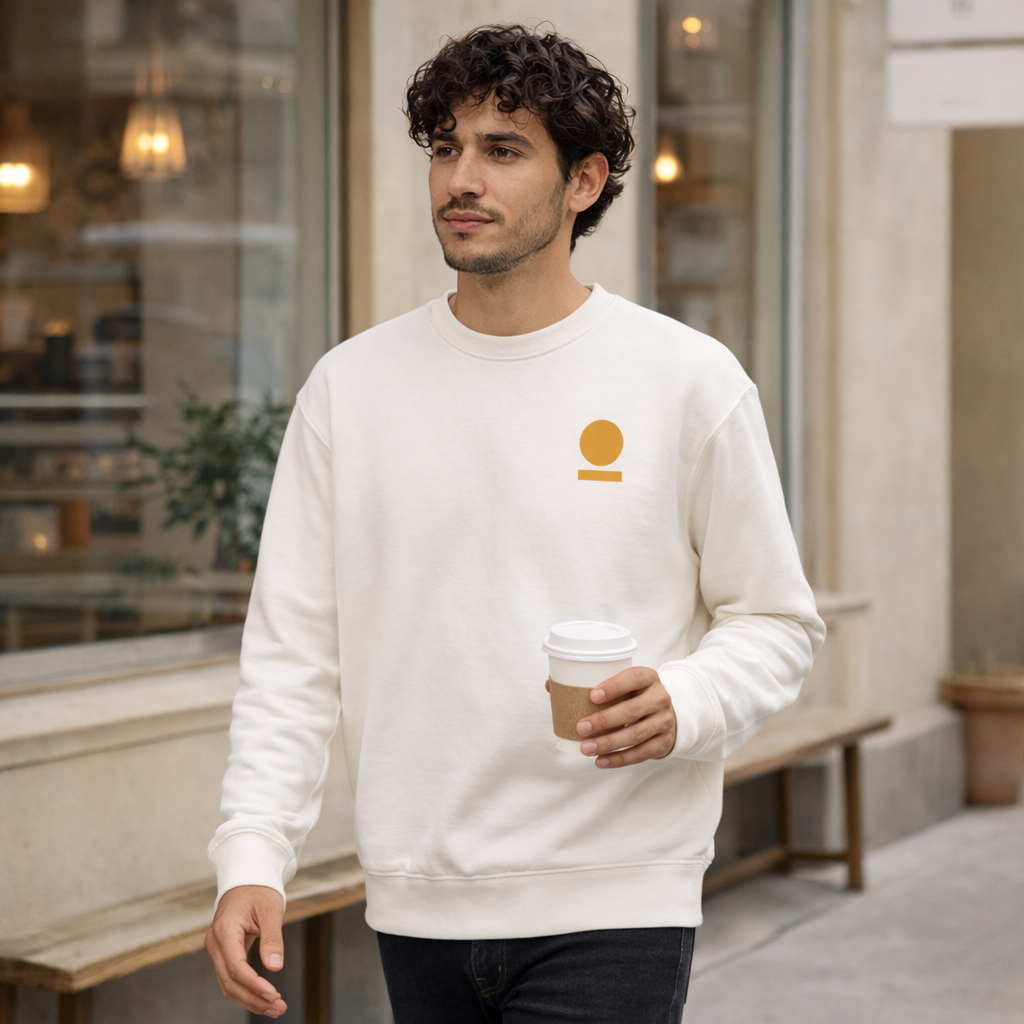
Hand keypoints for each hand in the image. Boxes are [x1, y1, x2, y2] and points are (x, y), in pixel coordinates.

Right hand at [205, 885, 287, 1016]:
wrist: (247, 878)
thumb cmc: (259, 890)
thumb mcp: (271, 910)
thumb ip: (272, 939)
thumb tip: (275, 967)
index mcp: (225, 930)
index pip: (236, 967)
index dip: (254, 984)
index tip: (273, 995)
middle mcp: (215, 942)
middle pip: (229, 981)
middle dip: (253, 998)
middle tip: (278, 1008)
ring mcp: (217, 948)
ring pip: (228, 984)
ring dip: (250, 999)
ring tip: (274, 1008)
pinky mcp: (223, 952)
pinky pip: (230, 977)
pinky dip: (246, 990)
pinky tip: (263, 997)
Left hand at [576, 666, 676, 766]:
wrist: (666, 714)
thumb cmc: (635, 696)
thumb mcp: (625, 684)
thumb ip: (595, 684)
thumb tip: (553, 686)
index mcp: (648, 678)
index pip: (634, 678)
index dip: (614, 686)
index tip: (592, 696)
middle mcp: (660, 698)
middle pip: (633, 710)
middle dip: (605, 721)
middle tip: (581, 728)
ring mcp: (664, 721)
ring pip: (636, 734)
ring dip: (609, 743)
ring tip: (586, 748)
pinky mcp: (664, 742)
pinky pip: (641, 753)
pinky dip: (619, 759)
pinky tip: (601, 761)